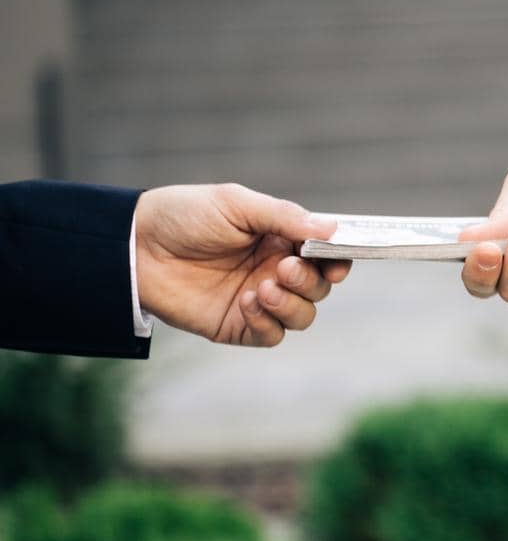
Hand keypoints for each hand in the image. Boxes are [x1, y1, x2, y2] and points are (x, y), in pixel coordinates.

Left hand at [134, 183, 350, 346]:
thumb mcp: (237, 205)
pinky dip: (268, 322)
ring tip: (263, 288)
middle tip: (283, 268)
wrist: (135, 246)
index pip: (326, 255)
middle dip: (310, 280)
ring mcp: (259, 301)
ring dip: (293, 304)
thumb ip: (285, 217)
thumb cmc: (184, 216)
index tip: (336, 261)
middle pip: (320, 288)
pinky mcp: (239, 326)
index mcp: (280, 239)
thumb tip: (333, 230)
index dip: (338, 260)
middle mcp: (275, 271)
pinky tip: (247, 302)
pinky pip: (272, 335)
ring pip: (304, 316)